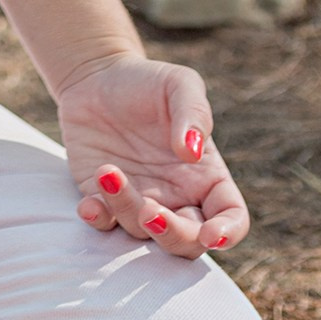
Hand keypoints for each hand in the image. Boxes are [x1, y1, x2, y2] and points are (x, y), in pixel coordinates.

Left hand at [53, 54, 249, 260]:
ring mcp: (140, 201)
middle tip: (151, 211)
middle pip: (188, 242)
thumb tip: (193, 152)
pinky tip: (89, 203)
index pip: (231, 217)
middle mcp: (177, 197)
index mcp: (206, 176)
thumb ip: (194, 113)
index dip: (228, 233)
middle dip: (172, 235)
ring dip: (127, 211)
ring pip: (142, 232)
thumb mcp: (179, 84)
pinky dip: (98, 219)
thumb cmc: (148, 82)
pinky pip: (104, 223)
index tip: (211, 234)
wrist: (97, 77)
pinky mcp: (103, 198)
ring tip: (108, 172)